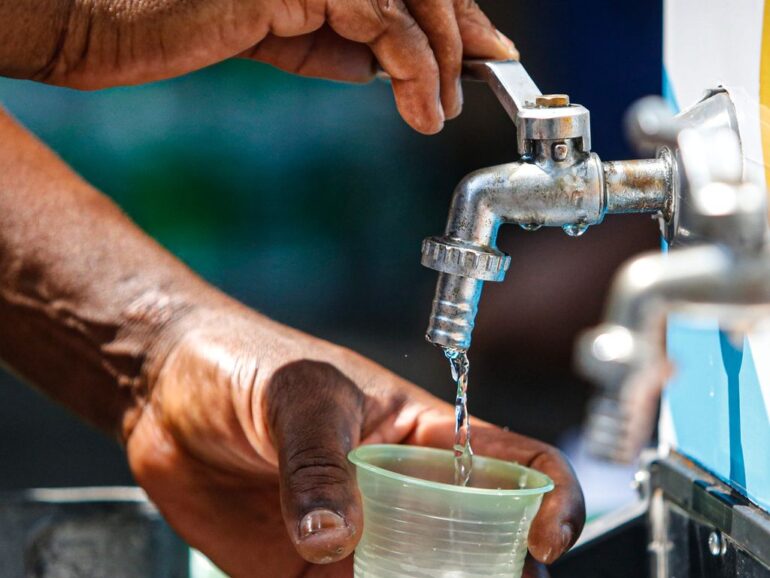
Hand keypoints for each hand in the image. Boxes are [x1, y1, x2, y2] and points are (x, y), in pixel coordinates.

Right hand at [29, 0, 516, 133]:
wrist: (110, 25)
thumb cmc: (183, 27)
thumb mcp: (282, 39)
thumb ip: (334, 41)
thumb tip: (385, 64)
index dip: (454, 16)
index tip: (487, 52)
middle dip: (460, 34)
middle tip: (473, 84)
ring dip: (441, 59)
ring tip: (441, 111)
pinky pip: (383, 20)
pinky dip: (413, 67)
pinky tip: (421, 109)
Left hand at [126, 304, 583, 576]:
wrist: (169, 395)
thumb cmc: (248, 365)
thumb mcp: (299, 395)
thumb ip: (319, 462)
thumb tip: (335, 540)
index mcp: (424, 439)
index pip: (518, 464)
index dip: (551, 500)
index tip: (544, 540)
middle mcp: (405, 496)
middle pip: (479, 548)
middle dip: (491, 573)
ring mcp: (363, 542)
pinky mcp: (308, 577)